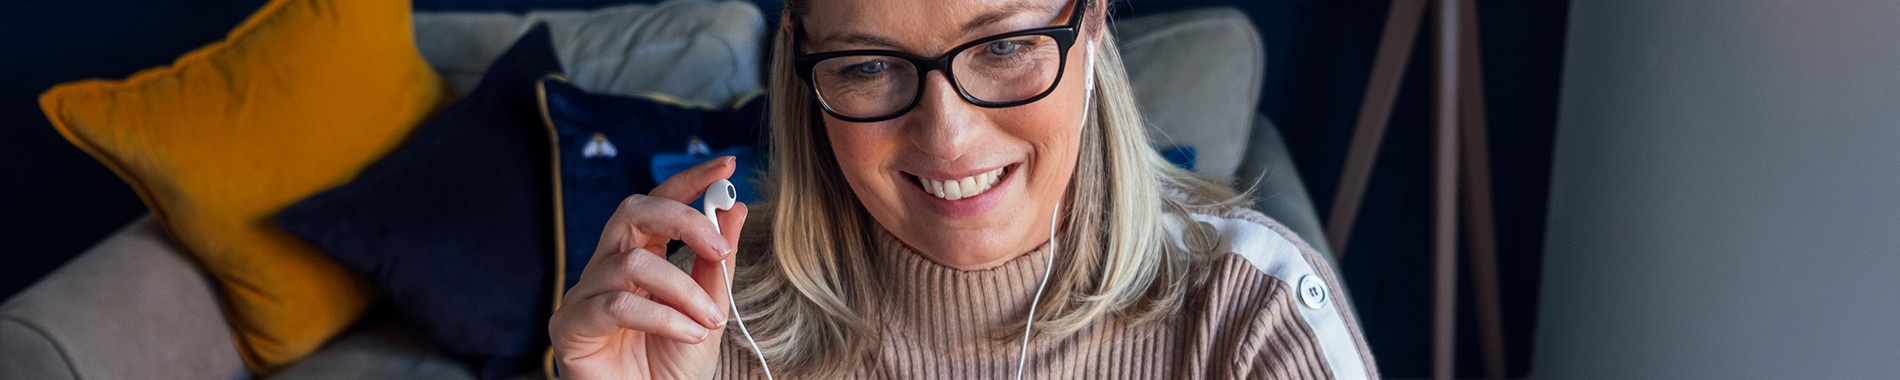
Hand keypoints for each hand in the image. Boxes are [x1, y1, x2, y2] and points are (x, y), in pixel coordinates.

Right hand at [549, 156, 748, 379]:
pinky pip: (616, 304)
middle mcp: (607, 268)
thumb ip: (717, 264)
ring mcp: (585, 295)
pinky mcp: (570, 326)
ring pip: (633, 263)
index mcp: (639, 257)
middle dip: (682, 219)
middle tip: (720, 248)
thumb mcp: (708, 311)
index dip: (689, 180)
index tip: (727, 165)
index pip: (658, 203)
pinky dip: (662, 316)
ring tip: (710, 322)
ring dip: (683, 290)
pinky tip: (688, 334)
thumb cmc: (672, 367)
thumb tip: (735, 207)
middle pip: (633, 210)